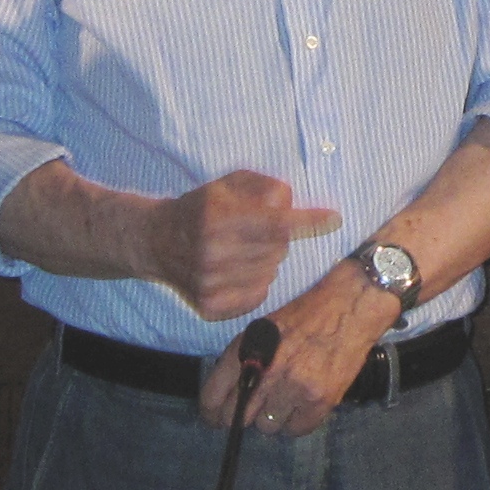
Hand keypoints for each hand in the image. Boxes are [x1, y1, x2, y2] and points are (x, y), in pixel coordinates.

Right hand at [154, 170, 340, 320]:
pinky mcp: (209, 305)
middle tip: (255, 230)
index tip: (334, 219)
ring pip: (270, 272)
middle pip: (278, 248)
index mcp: (216, 216)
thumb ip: (262, 186)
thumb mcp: (228, 183)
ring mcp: (210, 283)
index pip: (274, 223)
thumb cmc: (200, 208)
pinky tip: (236, 269)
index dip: (308, 221)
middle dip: (278, 236)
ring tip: (240, 249)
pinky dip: (256, 281)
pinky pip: (258, 294)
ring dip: (266, 259)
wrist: (156, 241)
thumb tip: (291, 203)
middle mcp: (212, 252)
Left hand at [197, 263, 397, 435]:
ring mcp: (293, 387)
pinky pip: (296, 430)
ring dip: (273, 417)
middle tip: (255, 409)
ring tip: (286, 399)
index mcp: (246, 348)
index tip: (215, 418)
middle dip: (242, 416)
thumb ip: (243, 360)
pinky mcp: (319, 400)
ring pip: (267, 426)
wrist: (351, 305)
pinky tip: (303, 404)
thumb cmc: (306, 315)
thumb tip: (228, 396)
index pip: (213, 395)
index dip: (211, 412)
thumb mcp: (263, 328)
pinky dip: (297, 421)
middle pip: (237, 417)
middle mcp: (266, 370)